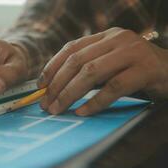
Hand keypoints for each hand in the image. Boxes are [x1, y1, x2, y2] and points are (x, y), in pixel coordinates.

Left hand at [37, 27, 167, 115]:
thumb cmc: (135, 72)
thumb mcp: (109, 65)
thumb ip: (88, 70)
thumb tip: (56, 89)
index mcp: (105, 36)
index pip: (71, 48)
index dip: (52, 67)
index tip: (40, 86)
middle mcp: (117, 39)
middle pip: (77, 62)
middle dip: (57, 85)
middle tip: (46, 104)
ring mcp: (132, 52)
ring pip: (91, 73)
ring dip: (70, 94)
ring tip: (58, 109)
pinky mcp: (145, 69)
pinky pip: (114, 87)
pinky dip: (95, 102)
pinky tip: (82, 112)